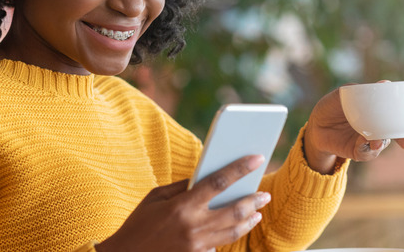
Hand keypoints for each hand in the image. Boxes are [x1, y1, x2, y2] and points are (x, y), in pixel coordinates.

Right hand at [97, 155, 271, 251]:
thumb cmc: (139, 223)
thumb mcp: (156, 197)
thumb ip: (183, 186)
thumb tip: (204, 176)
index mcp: (182, 206)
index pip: (218, 182)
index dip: (240, 169)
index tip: (256, 159)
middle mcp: (193, 226)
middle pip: (234, 210)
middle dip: (253, 200)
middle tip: (265, 194)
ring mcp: (197, 246)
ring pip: (233, 231)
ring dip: (249, 220)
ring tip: (257, 211)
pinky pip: (220, 246)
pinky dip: (230, 235)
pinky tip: (237, 227)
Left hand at [303, 82, 403, 173]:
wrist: (315, 125)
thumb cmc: (332, 106)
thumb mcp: (343, 94)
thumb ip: (361, 91)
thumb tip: (385, 84)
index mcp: (377, 111)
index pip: (397, 115)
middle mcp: (377, 127)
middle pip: (396, 133)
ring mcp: (368, 140)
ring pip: (382, 143)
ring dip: (381, 143)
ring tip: (376, 141)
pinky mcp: (358, 152)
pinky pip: (367, 153)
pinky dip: (367, 149)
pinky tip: (364, 142)